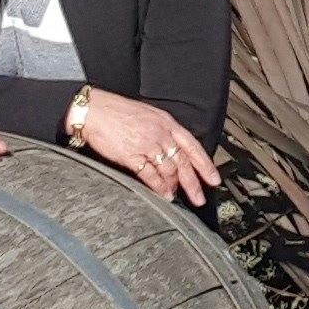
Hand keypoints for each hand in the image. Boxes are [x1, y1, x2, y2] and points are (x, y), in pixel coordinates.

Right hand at [65, 88, 220, 205]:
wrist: (94, 110)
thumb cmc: (118, 111)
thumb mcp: (148, 115)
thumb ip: (163, 131)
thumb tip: (173, 149)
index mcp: (167, 123)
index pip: (193, 146)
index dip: (205, 165)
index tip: (214, 179)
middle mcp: (160, 134)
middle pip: (183, 162)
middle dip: (193, 183)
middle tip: (199, 198)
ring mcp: (146, 145)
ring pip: (168, 170)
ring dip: (174, 186)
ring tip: (176, 196)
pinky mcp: (131, 156)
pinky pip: (150, 175)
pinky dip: (159, 187)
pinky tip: (164, 195)